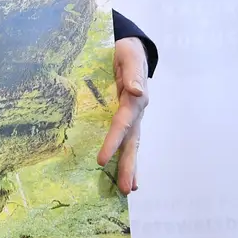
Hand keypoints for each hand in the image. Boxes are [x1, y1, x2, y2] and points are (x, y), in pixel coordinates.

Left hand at [97, 37, 149, 193]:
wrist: (131, 47)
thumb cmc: (127, 51)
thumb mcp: (129, 55)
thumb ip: (132, 72)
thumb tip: (137, 90)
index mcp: (135, 100)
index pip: (121, 125)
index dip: (112, 142)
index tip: (100, 160)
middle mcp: (135, 112)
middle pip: (132, 142)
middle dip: (128, 166)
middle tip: (126, 190)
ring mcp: (132, 115)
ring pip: (131, 145)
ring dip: (129, 166)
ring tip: (128, 189)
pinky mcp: (124, 115)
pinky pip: (124, 138)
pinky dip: (123, 154)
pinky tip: (119, 169)